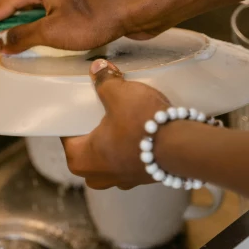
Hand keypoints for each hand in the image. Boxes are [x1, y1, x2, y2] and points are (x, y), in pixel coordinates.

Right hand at [0, 0, 165, 53]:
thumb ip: (21, 37)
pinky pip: (44, 14)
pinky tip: (27, 38)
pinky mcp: (75, 1)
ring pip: (27, 10)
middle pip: (9, 6)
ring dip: (11, 26)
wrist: (137, 9)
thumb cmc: (100, 16)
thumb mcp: (53, 32)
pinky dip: (31, 26)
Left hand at [61, 59, 171, 189]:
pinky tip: (141, 132)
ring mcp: (123, 180)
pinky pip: (131, 162)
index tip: (79, 108)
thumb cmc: (141, 124)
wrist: (182, 146)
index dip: (72, 121)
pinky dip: (133, 149)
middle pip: (88, 152)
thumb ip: (104, 80)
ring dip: (114, 143)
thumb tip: (97, 67)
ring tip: (123, 121)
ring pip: (110, 160)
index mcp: (82, 160)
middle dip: (93, 134)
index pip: (67, 139)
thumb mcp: (118, 94)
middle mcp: (99, 176)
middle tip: (100, 113)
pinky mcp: (144, 178)